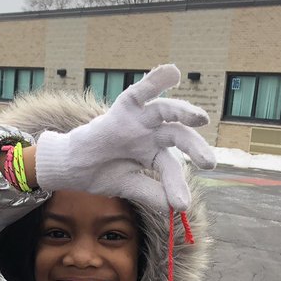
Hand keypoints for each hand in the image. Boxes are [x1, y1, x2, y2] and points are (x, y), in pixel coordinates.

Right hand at [32, 64, 214, 210]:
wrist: (70, 167)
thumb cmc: (100, 174)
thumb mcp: (128, 186)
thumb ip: (151, 194)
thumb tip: (175, 208)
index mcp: (154, 154)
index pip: (171, 167)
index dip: (176, 185)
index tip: (182, 205)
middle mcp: (150, 134)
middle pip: (178, 136)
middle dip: (195, 147)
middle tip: (210, 163)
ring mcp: (137, 120)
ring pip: (165, 111)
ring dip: (184, 111)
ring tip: (201, 118)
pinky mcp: (122, 109)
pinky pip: (140, 91)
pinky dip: (156, 80)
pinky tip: (172, 72)